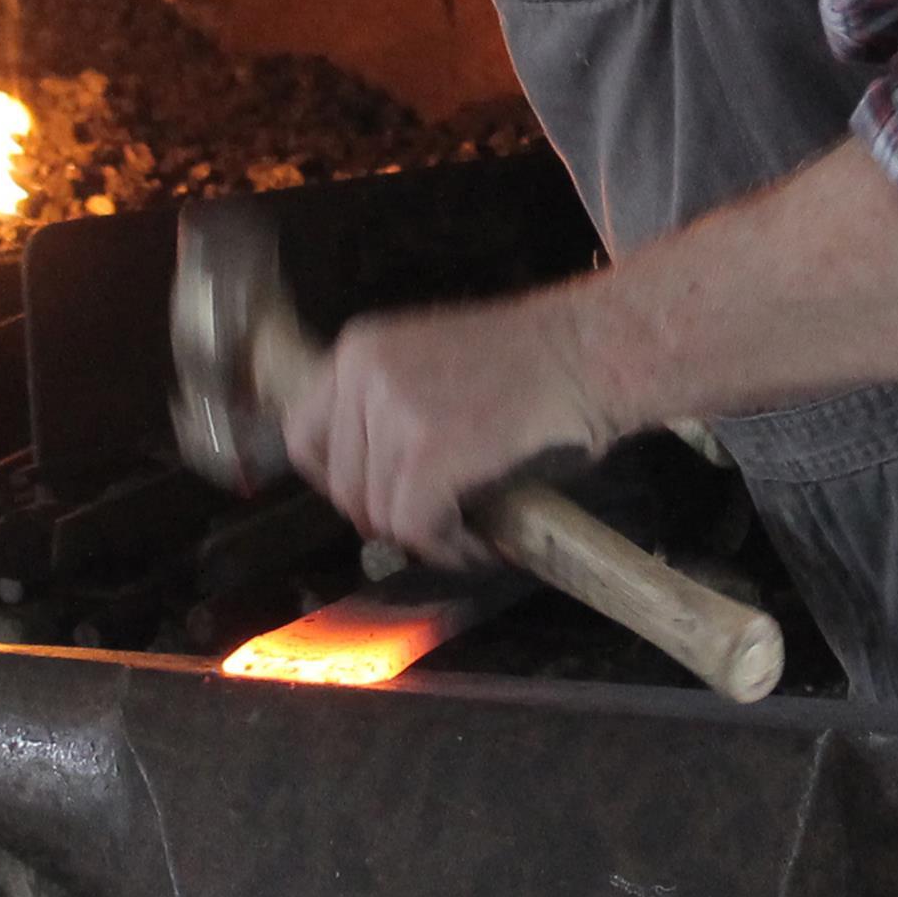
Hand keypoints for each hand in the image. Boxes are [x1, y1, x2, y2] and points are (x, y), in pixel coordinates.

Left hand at [280, 283, 613, 570]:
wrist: (592, 352)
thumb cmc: (531, 367)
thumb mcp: (429, 364)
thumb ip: (386, 409)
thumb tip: (361, 487)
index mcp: (359, 348)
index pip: (304, 436)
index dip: (340, 481)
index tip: (378, 498)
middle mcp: (364, 372)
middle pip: (341, 485)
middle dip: (388, 516)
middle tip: (438, 521)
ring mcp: (395, 410)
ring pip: (378, 513)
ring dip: (425, 536)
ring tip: (471, 529)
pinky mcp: (431, 452)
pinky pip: (415, 529)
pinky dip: (448, 548)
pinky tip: (481, 542)